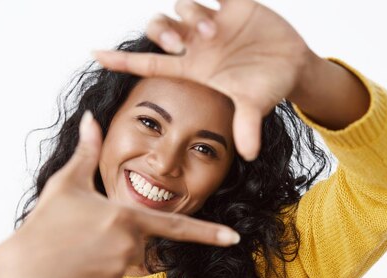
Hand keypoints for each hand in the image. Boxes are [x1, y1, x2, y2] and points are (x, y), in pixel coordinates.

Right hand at [0, 110, 240, 277]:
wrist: (20, 270)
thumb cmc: (44, 222)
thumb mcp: (66, 183)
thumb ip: (87, 152)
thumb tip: (90, 118)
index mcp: (126, 217)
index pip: (177, 226)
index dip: (208, 232)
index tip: (234, 237)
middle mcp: (130, 247)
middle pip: (141, 243)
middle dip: (120, 238)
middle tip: (85, 236)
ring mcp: (120, 273)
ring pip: (126, 263)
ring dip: (107, 257)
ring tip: (76, 251)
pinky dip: (98, 275)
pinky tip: (74, 269)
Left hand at [92, 0, 320, 160]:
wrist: (292, 67)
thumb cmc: (267, 87)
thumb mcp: (254, 105)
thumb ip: (247, 125)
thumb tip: (250, 154)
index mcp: (194, 68)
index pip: (151, 63)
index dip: (123, 60)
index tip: (94, 54)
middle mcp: (198, 44)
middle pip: (160, 30)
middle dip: (161, 31)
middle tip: (179, 42)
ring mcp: (214, 22)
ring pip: (183, 8)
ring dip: (191, 17)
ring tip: (212, 31)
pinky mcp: (234, 4)